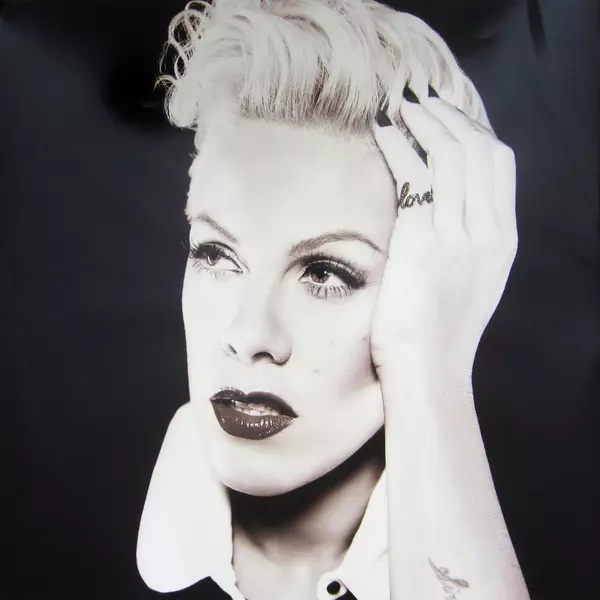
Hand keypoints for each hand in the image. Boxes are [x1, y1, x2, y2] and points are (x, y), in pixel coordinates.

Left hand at [370, 92, 517, 388]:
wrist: (428, 370)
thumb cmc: (438, 333)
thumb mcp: (468, 283)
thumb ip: (466, 243)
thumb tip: (444, 209)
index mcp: (502, 239)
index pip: (499, 164)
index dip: (473, 130)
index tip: (446, 118)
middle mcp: (487, 231)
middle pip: (479, 149)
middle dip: (449, 118)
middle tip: (419, 105)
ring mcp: (458, 235)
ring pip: (449, 155)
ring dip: (423, 124)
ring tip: (399, 109)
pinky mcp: (422, 241)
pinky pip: (414, 176)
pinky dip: (398, 146)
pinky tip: (383, 131)